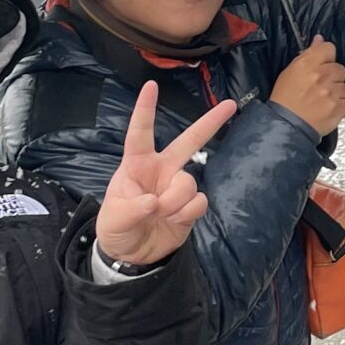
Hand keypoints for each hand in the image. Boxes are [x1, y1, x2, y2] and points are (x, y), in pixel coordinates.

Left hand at [94, 83, 227, 266]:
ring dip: (175, 202)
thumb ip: (132, 209)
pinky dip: (187, 213)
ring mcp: (177, 187)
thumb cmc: (116, 228)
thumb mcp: (113, 219)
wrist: (133, 257)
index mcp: (137, 165)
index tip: (151, 86)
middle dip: (210, 123)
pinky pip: (199, 202)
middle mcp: (162, 170)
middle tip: (230, 104)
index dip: (145, 111)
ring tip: (161, 215)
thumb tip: (154, 202)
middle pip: (189, 141)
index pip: (140, 134)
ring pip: (189, 182)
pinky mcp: (190, 206)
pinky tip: (175, 220)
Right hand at [271, 35, 344, 136]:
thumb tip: (319, 39)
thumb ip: (308, 55)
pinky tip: (327, 110)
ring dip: (336, 93)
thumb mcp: (290, 72)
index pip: (329, 48)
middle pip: (340, 68)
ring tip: (323, 101)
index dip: (327, 57)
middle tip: (320, 87)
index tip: (323, 64)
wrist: (285, 126)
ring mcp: (331, 93)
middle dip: (333, 77)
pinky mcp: (338, 108)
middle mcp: (321, 76)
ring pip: (344, 87)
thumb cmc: (284, 100)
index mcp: (307, 64)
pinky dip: (340, 107)